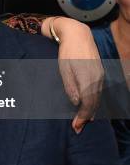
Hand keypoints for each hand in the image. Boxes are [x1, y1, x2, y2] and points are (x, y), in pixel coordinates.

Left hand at [48, 17, 102, 132]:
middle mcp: (97, 80)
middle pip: (94, 104)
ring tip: (84, 122)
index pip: (88, 105)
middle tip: (78, 128)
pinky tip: (91, 107)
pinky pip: (98, 92)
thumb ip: (71, 87)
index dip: (82, 117)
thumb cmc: (67, 53)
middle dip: (86, 118)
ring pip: (97, 98)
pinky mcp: (99, 73)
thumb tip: (77, 103)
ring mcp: (100, 76)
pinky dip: (94, 102)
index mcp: (88, 80)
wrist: (78, 35)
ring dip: (91, 111)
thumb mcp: (64, 70)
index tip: (75, 126)